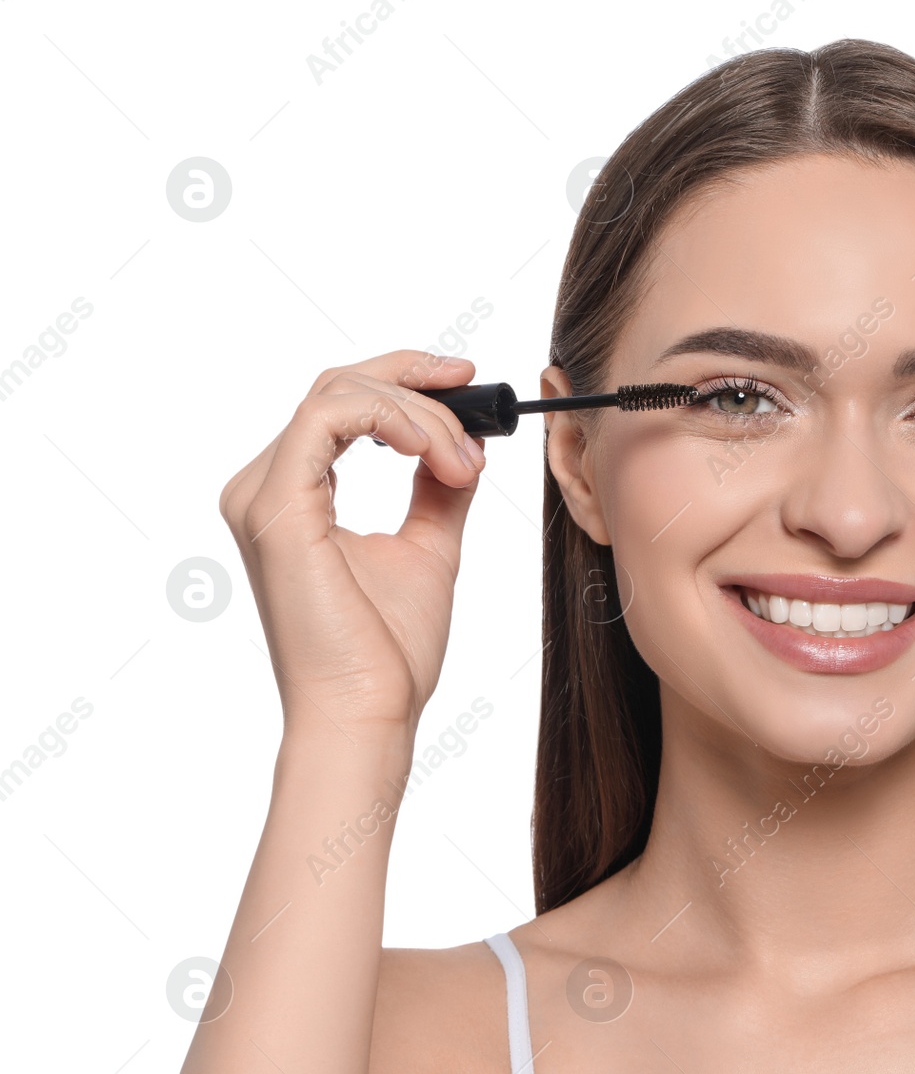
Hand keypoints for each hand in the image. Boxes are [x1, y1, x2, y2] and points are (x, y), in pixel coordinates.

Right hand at [218, 349, 487, 739]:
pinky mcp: (274, 508)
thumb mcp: (429, 546)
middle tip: (476, 399)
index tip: (468, 381)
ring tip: (463, 461)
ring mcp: (261, 495)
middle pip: (338, 385)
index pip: (342, 402)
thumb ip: (437, 489)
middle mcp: (264, 487)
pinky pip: (328, 419)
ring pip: (339, 394)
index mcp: (293, 494)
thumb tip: (463, 443)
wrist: (369, 712)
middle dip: (417, 382)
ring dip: (418, 414)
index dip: (406, 378)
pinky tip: (431, 449)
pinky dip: (390, 419)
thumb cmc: (386, 651)